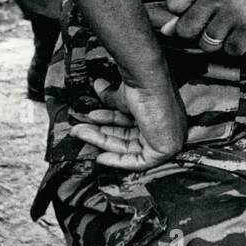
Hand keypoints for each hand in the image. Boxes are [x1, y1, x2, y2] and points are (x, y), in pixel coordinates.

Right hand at [69, 77, 187, 171]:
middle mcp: (164, 127)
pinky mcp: (165, 150)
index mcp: (158, 113)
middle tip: (79, 129)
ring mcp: (166, 139)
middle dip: (100, 133)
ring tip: (79, 132)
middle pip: (127, 136)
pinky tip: (100, 157)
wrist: (148, 82)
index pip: (131, 125)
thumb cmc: (141, 86)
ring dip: (101, 142)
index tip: (91, 123)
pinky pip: (139, 162)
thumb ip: (112, 98)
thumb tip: (97, 84)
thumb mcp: (123, 97)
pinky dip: (118, 161)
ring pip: (128, 147)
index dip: (109, 125)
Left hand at [161, 0, 245, 56]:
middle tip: (214, 26)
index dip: (179, 14)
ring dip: (218, 42)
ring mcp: (235, 13)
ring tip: (233, 28)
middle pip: (186, 30)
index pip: (173, 3)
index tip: (194, 14)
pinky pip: (231, 51)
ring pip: (207, 44)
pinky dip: (238, 48)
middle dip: (196, 34)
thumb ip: (195, 0)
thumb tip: (166, 30)